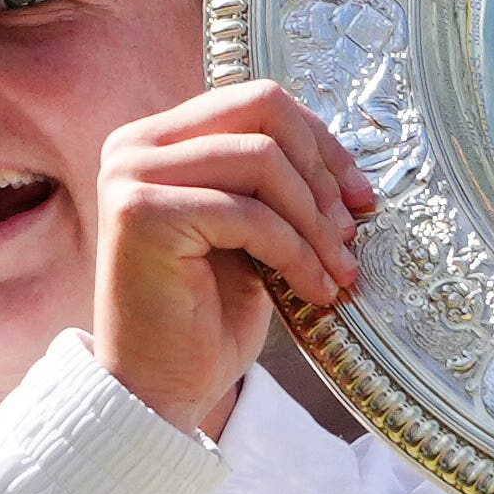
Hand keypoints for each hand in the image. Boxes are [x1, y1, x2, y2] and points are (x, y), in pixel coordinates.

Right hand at [94, 78, 372, 431]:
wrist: (156, 390)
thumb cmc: (204, 318)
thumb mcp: (249, 235)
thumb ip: (274, 186)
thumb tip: (347, 168)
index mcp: (159, 140)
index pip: (257, 103)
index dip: (320, 142)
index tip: (360, 196)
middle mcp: (135, 146)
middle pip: (261, 110)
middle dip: (320, 172)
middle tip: (350, 232)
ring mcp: (132, 175)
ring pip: (261, 160)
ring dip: (313, 220)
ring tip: (338, 270)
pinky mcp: (143, 213)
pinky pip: (249, 214)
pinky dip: (295, 252)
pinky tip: (314, 291)